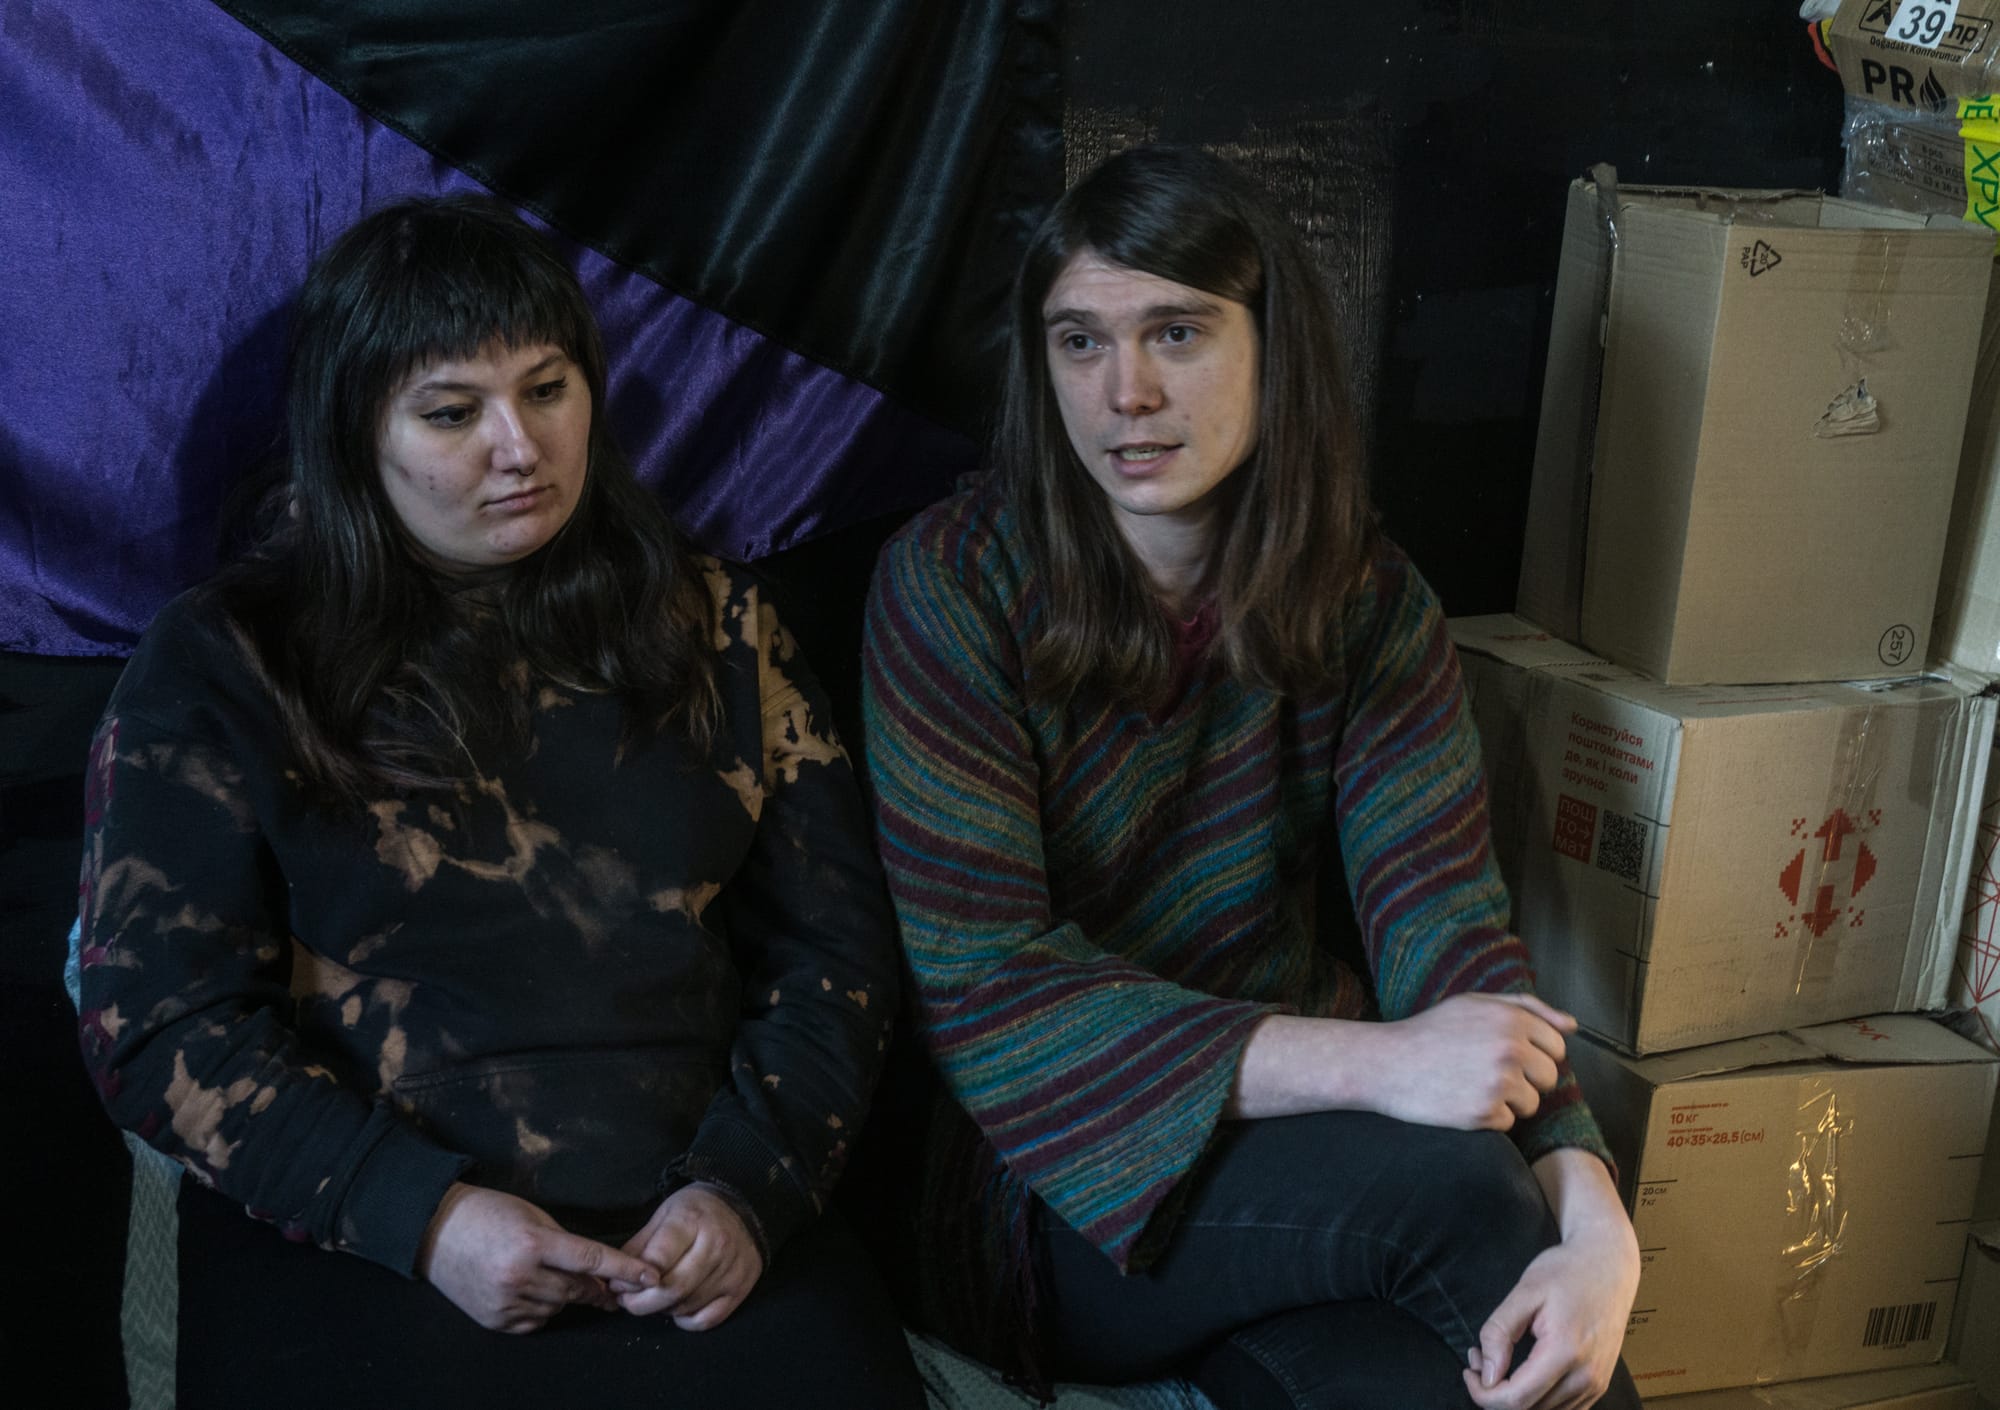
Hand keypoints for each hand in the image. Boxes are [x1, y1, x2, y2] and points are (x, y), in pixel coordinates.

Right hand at [417, 1183, 660, 1333]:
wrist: (435, 1230)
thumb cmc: (488, 1213)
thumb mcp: (532, 1216)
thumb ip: (565, 1244)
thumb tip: (598, 1272)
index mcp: (532, 1243)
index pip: (591, 1259)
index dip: (624, 1270)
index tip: (650, 1277)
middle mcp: (518, 1276)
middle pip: (577, 1288)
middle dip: (595, 1285)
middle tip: (606, 1283)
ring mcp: (504, 1302)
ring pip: (558, 1307)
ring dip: (564, 1295)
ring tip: (546, 1273)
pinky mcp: (494, 1321)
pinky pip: (535, 1321)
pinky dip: (541, 1308)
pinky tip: (529, 1289)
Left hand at [617, 1184, 764, 1329]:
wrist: (742, 1207)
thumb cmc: (696, 1211)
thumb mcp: (664, 1214)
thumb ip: (640, 1246)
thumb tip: (617, 1278)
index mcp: (692, 1221)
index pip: (657, 1260)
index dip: (631, 1278)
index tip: (618, 1284)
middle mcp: (716, 1246)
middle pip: (672, 1289)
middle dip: (641, 1302)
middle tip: (628, 1301)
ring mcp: (731, 1270)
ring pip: (686, 1307)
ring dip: (661, 1310)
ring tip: (652, 1299)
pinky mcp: (740, 1290)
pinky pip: (707, 1320)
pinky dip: (686, 1320)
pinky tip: (677, 1308)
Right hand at [1370, 993, 1575, 1130]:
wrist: (1386, 1063)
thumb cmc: (1431, 1032)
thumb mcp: (1475, 1004)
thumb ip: (1528, 1008)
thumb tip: (1571, 1025)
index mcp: (1511, 1019)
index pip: (1556, 1047)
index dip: (1533, 1053)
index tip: (1504, 1054)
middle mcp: (1510, 1049)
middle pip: (1549, 1077)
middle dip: (1525, 1079)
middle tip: (1486, 1071)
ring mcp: (1498, 1083)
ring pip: (1531, 1103)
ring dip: (1508, 1101)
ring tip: (1471, 1085)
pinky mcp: (1484, 1113)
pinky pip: (1508, 1123)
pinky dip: (1488, 1117)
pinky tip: (1461, 1100)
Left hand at [1465, 1154, 1640, 1409]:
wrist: (1609, 1265)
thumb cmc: (1567, 1271)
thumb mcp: (1525, 1292)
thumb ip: (1500, 1332)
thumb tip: (1485, 1372)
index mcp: (1565, 1352)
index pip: (1516, 1399)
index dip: (1483, 1394)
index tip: (1468, 1370)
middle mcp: (1585, 1376)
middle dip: (1494, 1392)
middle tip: (1479, 1358)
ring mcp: (1595, 1384)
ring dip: (1515, 1397)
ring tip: (1498, 1361)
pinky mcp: (1599, 1384)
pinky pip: (1563, 1408)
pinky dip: (1537, 1398)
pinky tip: (1523, 1372)